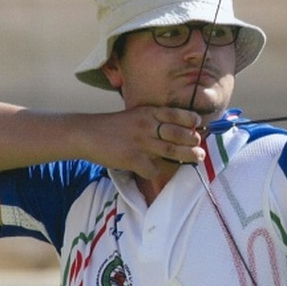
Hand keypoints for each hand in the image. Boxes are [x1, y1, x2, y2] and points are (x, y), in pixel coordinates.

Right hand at [86, 106, 204, 177]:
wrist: (86, 133)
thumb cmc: (111, 126)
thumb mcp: (134, 115)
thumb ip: (152, 120)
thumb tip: (175, 128)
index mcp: (147, 113)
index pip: (174, 113)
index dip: (189, 118)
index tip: (199, 123)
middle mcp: (146, 125)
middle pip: (178, 133)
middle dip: (193, 139)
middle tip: (200, 145)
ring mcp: (140, 142)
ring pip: (171, 151)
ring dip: (187, 155)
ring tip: (198, 157)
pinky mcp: (132, 159)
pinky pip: (153, 169)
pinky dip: (158, 172)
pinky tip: (159, 172)